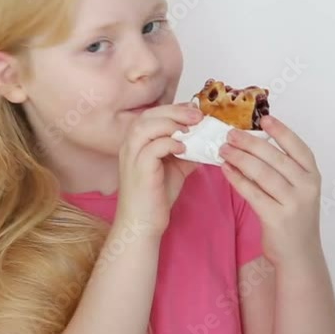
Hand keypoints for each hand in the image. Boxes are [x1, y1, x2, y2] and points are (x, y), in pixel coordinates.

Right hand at [116, 102, 202, 237]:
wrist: (142, 224)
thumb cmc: (155, 197)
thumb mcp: (175, 169)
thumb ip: (186, 153)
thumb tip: (205, 142)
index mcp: (136, 143)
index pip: (152, 114)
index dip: (174, 109)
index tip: (195, 110)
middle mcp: (129, 146)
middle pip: (149, 115)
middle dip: (175, 111)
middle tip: (198, 116)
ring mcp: (132, 156)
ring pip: (147, 126)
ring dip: (171, 123)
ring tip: (192, 128)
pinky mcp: (139, 169)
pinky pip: (153, 147)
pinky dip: (170, 143)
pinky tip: (184, 148)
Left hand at [218, 115, 322, 266]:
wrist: (299, 254)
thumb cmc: (294, 217)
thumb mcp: (298, 190)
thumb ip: (284, 169)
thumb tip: (254, 143)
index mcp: (313, 176)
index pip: (298, 147)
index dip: (281, 131)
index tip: (263, 119)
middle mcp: (307, 187)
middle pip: (275, 157)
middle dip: (250, 143)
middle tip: (230, 134)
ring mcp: (293, 203)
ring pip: (262, 173)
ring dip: (240, 158)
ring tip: (223, 149)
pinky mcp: (277, 218)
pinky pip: (252, 192)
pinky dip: (237, 178)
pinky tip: (225, 169)